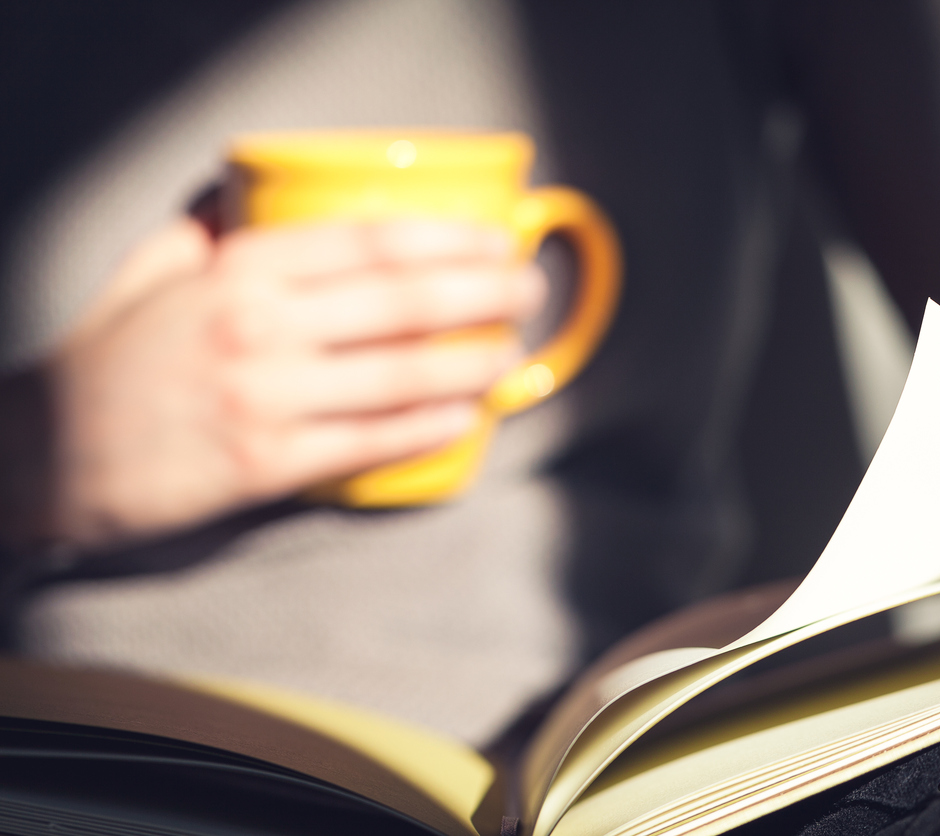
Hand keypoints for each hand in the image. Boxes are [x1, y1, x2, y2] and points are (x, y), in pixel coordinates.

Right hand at [26, 217, 543, 547]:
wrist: (43, 456)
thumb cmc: (110, 360)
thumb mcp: (153, 273)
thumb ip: (209, 230)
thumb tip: (253, 195)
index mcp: (237, 272)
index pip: (369, 243)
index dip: (448, 239)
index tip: (498, 238)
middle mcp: (258, 328)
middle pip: (403, 303)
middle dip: (484, 293)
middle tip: (530, 290)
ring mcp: (265, 399)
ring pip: (401, 375)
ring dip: (473, 361)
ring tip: (515, 352)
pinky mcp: (266, 465)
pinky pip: (371, 442)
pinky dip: (429, 427)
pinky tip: (468, 414)